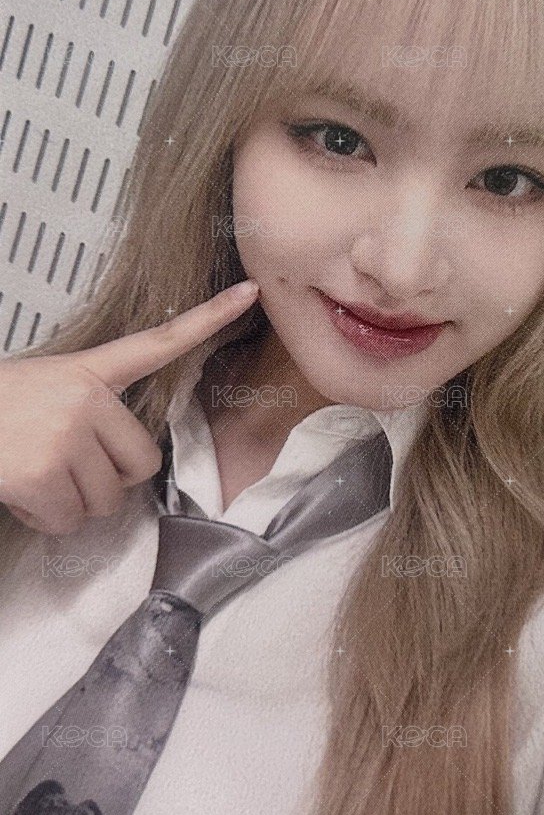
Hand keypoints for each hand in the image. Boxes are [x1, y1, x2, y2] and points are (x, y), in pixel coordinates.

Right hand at [0, 280, 258, 534]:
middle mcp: (86, 398)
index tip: (249, 293)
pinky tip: (20, 491)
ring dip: (73, 503)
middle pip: (141, 464)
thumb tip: (125, 470)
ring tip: (34, 474)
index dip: (207, 320)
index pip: (158, 341)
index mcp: (88, 370)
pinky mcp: (45, 473)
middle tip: (67, 468)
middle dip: (110, 481)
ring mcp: (67, 434)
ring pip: (106, 500)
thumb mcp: (45, 391)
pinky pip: (71, 520)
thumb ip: (91, 413)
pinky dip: (47, 519)